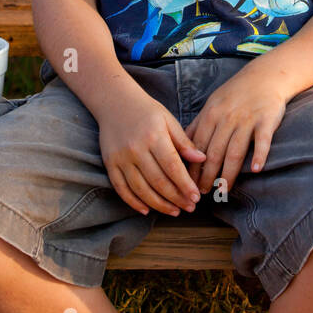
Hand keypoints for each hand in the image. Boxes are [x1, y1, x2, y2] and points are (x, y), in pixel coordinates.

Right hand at [97, 86, 206, 216]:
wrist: (114, 102)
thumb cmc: (146, 111)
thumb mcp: (168, 120)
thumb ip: (184, 142)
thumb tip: (202, 159)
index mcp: (154, 136)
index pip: (172, 167)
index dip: (185, 185)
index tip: (196, 197)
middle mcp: (136, 149)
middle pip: (158, 182)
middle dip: (176, 198)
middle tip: (189, 208)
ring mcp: (121, 158)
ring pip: (141, 189)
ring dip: (159, 204)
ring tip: (174, 211)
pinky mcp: (109, 164)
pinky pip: (121, 189)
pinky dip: (133, 202)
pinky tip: (146, 210)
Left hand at [183, 67, 287, 197]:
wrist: (265, 76)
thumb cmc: (236, 94)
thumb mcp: (212, 104)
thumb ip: (198, 125)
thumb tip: (180, 147)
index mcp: (211, 115)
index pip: (197, 146)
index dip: (192, 167)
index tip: (187, 184)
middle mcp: (227, 119)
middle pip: (214, 152)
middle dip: (206, 175)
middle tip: (203, 194)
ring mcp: (247, 119)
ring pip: (235, 151)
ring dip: (228, 173)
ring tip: (223, 190)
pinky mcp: (266, 120)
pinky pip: (262, 140)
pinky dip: (259, 155)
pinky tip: (256, 170)